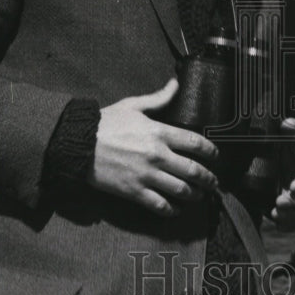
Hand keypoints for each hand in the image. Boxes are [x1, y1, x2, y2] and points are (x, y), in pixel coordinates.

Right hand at [88, 78, 218, 216]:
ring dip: (195, 195)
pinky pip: (160, 205)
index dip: (212, 152)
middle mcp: (157, 155)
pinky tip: (177, 209)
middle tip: (214, 182)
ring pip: (181, 191)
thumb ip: (158, 98)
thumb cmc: (105, 123)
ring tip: (200, 196)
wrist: (78, 143)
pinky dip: (172, 210)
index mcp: (159, 132)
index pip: (196, 143)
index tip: (216, 157)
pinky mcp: (134, 192)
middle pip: (194, 171)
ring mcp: (146, 176)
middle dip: (209, 179)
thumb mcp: (133, 105)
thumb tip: (176, 83)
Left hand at [270, 118, 294, 230]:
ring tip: (275, 214)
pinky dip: (290, 224)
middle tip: (278, 202)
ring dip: (293, 216)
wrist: (290, 155)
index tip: (292, 188)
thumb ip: (291, 128)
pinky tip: (278, 224)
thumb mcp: (292, 133)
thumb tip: (287, 124)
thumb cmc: (293, 143)